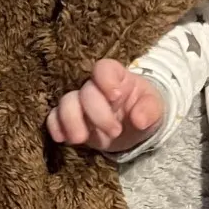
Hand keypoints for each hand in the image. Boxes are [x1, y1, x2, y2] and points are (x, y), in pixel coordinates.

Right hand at [46, 58, 164, 152]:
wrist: (132, 129)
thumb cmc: (143, 111)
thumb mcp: (155, 109)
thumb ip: (150, 110)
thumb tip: (139, 120)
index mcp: (116, 77)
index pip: (104, 68)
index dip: (106, 81)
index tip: (116, 98)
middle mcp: (94, 87)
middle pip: (85, 91)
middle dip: (97, 113)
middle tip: (115, 131)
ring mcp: (79, 103)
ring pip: (65, 103)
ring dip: (71, 121)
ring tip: (81, 139)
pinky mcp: (69, 119)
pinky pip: (53, 118)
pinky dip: (55, 127)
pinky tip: (63, 139)